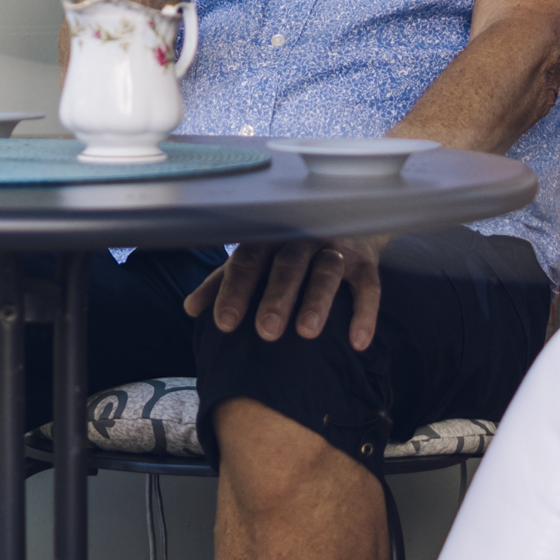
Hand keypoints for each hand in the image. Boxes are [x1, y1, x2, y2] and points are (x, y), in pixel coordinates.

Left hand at [186, 234, 384, 351]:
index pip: (248, 261)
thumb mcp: (256, 258)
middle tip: (265, 332)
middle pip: (288, 265)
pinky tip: (358, 341)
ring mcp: (336, 247)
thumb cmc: (290, 247)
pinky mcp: (366, 261)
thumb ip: (223, 281)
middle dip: (277, 297)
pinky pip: (369, 286)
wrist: (347, 218)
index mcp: (269, 238)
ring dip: (317, 300)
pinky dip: (364, 313)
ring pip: (327, 271)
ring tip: (307, 332)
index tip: (224, 323)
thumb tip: (190, 309)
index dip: (235, 291)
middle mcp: (302, 238)